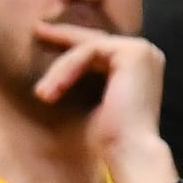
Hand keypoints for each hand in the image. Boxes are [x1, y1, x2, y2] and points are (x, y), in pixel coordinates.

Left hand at [35, 23, 174, 182]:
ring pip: (87, 46)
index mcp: (137, 66)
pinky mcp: (134, 53)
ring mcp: (142, 51)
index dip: (70, 43)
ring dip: (60, 69)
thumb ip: (81, 81)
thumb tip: (53, 73)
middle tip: (37, 30)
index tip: (43, 39)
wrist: (127, 151)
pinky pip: (89, 50)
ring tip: (42, 94)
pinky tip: (52, 90)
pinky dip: (68, 69)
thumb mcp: (88, 103)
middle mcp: (145, 54)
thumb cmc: (107, 138)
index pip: (99, 48)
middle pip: (94, 41)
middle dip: (63, 37)